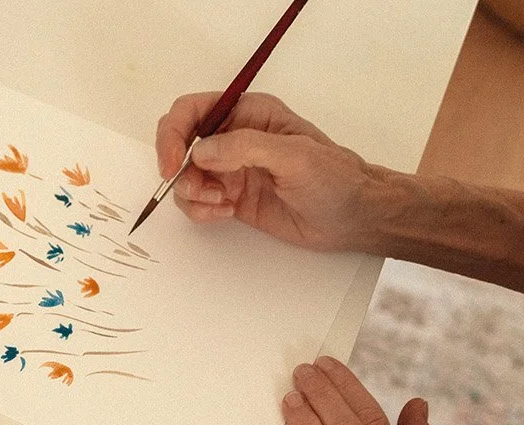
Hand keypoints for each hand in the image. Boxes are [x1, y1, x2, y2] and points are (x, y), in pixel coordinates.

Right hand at [155, 93, 386, 251]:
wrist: (352, 216)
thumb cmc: (334, 178)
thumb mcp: (294, 156)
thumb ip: (246, 148)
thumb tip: (200, 151)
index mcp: (249, 113)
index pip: (193, 110)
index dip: (173, 133)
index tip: (171, 164)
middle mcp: (233, 137)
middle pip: (180, 142)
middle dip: (178, 168)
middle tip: (198, 190)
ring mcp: (229, 169)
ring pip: (184, 176)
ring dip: (192, 193)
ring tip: (223, 205)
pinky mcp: (229, 197)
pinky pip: (196, 201)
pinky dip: (201, 210)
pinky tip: (226, 213)